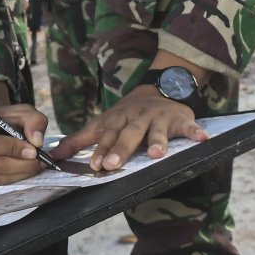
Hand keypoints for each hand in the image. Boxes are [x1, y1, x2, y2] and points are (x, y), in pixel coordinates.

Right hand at [0, 80, 47, 184]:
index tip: (33, 150)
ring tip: (35, 166)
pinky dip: (14, 179)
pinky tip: (24, 170)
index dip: (13, 149)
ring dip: (21, 174)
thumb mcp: (21, 111)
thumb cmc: (4, 118)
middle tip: (40, 162)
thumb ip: (34, 120)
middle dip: (21, 165)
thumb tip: (37, 141)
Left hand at [53, 86, 207, 170]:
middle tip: (113, 164)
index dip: (101, 149)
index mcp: (118, 119)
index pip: (107, 135)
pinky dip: (195, 132)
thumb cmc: (126, 115)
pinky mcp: (180, 119)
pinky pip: (189, 126)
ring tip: (156, 154)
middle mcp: (137, 117)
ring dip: (158, 141)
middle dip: (121, 149)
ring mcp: (159, 117)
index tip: (94, 164)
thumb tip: (53, 156)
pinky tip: (202, 139)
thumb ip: (79, 140)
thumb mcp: (102, 123)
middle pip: (129, 134)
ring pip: (157, 131)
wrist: (157, 89)